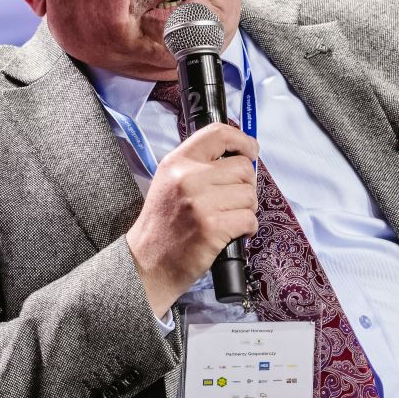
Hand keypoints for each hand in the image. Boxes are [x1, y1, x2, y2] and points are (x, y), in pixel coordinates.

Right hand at [124, 120, 259, 316]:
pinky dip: (247, 228)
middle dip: (246, 186)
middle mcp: (188, 177)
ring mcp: (200, 202)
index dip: (242, 140)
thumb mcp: (170, 182)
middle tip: (233, 201)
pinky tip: (233, 233)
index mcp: (177, 162)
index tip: (251, 150)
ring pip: (249, 195)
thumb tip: (240, 158)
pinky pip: (249, 219)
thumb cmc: (163, 225)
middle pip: (243, 168)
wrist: (147, 263)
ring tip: (229, 219)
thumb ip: (199, 166)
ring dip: (246, 209)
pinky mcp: (212, 227)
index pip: (218, 133)